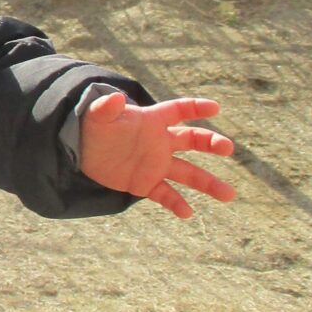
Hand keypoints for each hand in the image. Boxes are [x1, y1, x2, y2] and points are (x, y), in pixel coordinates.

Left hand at [79, 89, 234, 219]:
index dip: (195, 108)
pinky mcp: (145, 183)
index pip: (178, 110)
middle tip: (227, 148)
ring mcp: (155, 164)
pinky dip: (176, 203)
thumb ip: (107, 107)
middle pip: (192, 140)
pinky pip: (166, 194)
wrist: (81, 149)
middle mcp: (160, 142)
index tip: (214, 107)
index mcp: (152, 120)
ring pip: (188, 173)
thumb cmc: (92, 126)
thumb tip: (115, 97)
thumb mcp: (96, 114)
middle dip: (211, 143)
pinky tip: (187, 213)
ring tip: (229, 195)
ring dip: (208, 183)